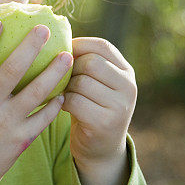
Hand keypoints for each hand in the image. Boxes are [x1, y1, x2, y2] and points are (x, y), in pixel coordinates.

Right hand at [0, 19, 72, 184]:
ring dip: (54, 72)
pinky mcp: (19, 140)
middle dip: (30, 47)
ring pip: (35, 92)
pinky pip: (43, 117)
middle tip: (44, 29)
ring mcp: (4, 123)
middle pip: (11, 69)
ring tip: (67, 56)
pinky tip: (63, 93)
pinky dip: (54, 104)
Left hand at [61, 37, 136, 184]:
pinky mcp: (106, 123)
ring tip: (61, 90)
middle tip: (60, 76)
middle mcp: (129, 87)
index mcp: (127, 72)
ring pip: (81, 82)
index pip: (102, 46)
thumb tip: (55, 35)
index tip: (62, 52)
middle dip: (70, 68)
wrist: (101, 150)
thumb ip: (87, 62)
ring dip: (65, 86)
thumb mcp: (97, 83)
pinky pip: (75, 101)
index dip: (79, 45)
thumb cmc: (91, 107)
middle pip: (91, 63)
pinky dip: (63, 101)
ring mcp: (120, 106)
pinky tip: (61, 104)